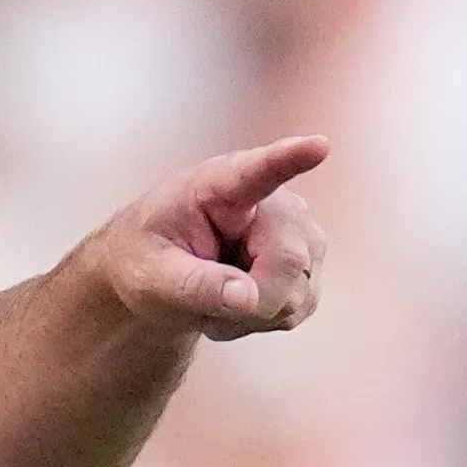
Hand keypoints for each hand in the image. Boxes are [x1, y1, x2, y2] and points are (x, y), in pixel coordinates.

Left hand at [100, 136, 329, 340]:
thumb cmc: (147, 260)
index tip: (319, 146)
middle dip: (251, 300)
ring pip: (298, 292)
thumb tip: (247, 298)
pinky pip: (299, 308)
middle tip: (205, 303)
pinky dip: (264, 320)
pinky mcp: (308, 264)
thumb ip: (193, 285)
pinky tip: (238, 305)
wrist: (158, 275)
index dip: (292, 158)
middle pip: (288, 259)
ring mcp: (298, 233)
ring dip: (252, 314)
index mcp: (220, 185)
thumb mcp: (149, 276)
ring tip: (217, 297)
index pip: (260, 170)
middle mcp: (272, 202)